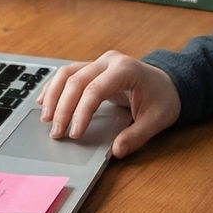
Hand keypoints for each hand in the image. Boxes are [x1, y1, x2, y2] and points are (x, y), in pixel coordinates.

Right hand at [37, 50, 180, 157]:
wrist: (169, 82)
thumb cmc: (163, 99)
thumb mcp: (157, 120)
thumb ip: (137, 136)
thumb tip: (117, 151)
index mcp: (125, 70)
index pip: (95, 90)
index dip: (81, 113)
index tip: (75, 134)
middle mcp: (109, 61)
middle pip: (76, 81)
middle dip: (63, 108)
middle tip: (57, 133)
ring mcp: (99, 62)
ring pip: (67, 74)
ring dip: (53, 96)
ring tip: (46, 119)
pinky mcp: (92, 68)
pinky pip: (68, 74)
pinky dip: (54, 88)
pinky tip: (44, 102)